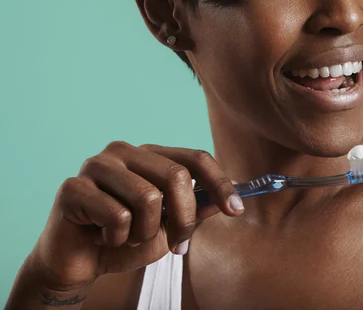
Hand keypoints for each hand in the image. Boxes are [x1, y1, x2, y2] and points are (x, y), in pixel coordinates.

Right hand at [30, 141, 243, 290]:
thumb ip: (197, 209)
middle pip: (176, 176)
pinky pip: (115, 216)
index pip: (195, 157)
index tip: (237, 210)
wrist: (79, 262)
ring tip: (129, 237)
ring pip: (148, 198)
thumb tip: (234, 195)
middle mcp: (124, 151)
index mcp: (150, 155)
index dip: (220, 183)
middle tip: (178, 245)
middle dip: (184, 219)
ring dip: (145, 232)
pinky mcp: (73, 187)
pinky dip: (117, 238)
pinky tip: (103, 237)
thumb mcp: (170, 227)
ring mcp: (97, 165)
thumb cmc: (125, 239)